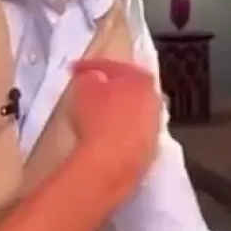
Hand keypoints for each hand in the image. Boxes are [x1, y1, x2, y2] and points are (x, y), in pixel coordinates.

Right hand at [69, 59, 161, 192]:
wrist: (110, 164)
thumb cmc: (97, 119)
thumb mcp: (84, 89)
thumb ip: (90, 78)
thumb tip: (94, 79)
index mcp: (141, 79)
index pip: (115, 67)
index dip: (91, 66)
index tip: (75, 70)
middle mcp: (155, 101)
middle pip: (131, 89)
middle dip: (113, 88)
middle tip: (93, 90)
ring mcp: (155, 128)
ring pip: (135, 114)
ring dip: (119, 113)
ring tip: (98, 117)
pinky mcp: (150, 153)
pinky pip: (133, 136)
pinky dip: (121, 134)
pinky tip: (106, 139)